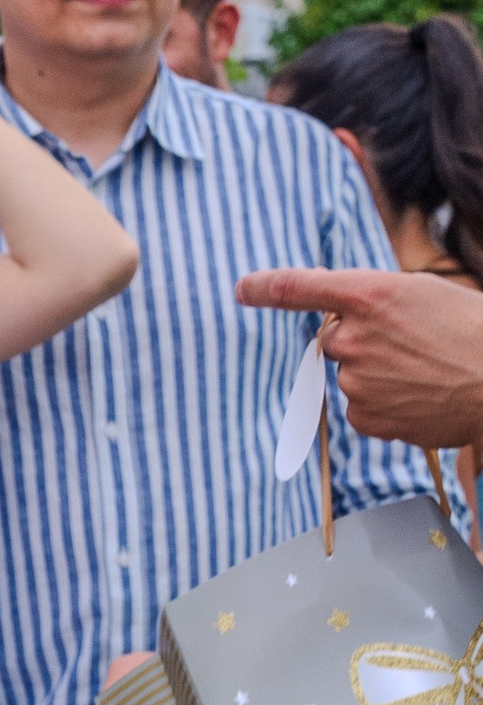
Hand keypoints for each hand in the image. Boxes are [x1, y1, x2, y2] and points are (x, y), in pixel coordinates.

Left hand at [237, 267, 482, 449]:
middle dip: (360, 342)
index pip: (300, 287)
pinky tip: (418, 396)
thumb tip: (334, 305)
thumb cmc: (469, 331)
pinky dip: (384, 404)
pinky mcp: (364, 417)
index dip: (266, 287)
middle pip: (332, 339)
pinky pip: (361, 408)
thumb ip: (371, 298)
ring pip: (351, 376)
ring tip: (423, 373)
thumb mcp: (422, 293)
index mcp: (369, 294)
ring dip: (377, 375)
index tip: (244, 289)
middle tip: (409, 346)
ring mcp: (356, 380)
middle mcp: (353, 336)